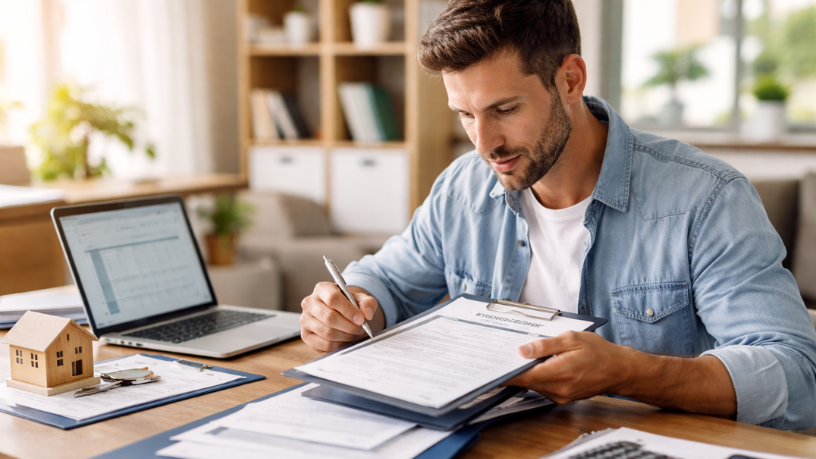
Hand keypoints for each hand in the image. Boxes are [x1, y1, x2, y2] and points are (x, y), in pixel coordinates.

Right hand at [300, 282, 379, 351]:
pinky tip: (344, 339)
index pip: (332, 298)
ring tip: (353, 333)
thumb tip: (367, 314)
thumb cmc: (348, 304)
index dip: (348, 311)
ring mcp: (305, 320)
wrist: (339, 314)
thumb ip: (367, 303)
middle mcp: (309, 303)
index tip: (361, 319)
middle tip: (360, 329)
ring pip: (327, 332)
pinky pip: (324, 344)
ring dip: (345, 336)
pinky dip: (339, 344)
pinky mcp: (306, 335)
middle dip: (349, 326)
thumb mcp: (360, 299)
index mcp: (322, 289)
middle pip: (329, 317)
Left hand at [503, 331, 630, 403]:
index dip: (507, 373)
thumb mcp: (571, 339)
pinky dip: (538, 378)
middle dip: (515, 370)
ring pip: (534, 386)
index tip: (494, 368)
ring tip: (524, 358)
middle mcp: (559, 388)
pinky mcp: (563, 398)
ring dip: (528, 374)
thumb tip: (523, 351)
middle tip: (504, 357)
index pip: (525, 376)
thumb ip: (545, 346)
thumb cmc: (599, 352)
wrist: (619, 370)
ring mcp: (561, 396)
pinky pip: (543, 389)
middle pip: (527, 382)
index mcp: (560, 372)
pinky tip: (540, 366)